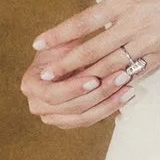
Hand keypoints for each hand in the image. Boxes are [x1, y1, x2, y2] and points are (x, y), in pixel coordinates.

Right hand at [20, 28, 134, 127]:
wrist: (67, 58)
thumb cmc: (65, 46)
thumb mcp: (63, 41)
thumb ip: (66, 43)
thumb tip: (72, 37)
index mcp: (31, 85)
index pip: (52, 93)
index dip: (74, 88)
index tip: (95, 79)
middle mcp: (38, 105)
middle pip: (70, 108)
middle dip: (98, 94)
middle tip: (121, 79)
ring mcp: (54, 117)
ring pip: (84, 118)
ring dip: (109, 104)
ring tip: (128, 88)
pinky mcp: (71, 122)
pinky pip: (92, 120)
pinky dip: (110, 109)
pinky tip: (126, 96)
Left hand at [27, 0, 159, 114]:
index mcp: (129, 0)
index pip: (87, 20)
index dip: (61, 33)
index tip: (40, 43)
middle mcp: (137, 25)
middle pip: (94, 50)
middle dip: (67, 65)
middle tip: (44, 77)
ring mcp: (151, 44)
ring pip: (113, 67)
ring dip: (88, 79)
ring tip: (66, 89)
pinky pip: (137, 74)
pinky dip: (118, 85)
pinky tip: (102, 94)